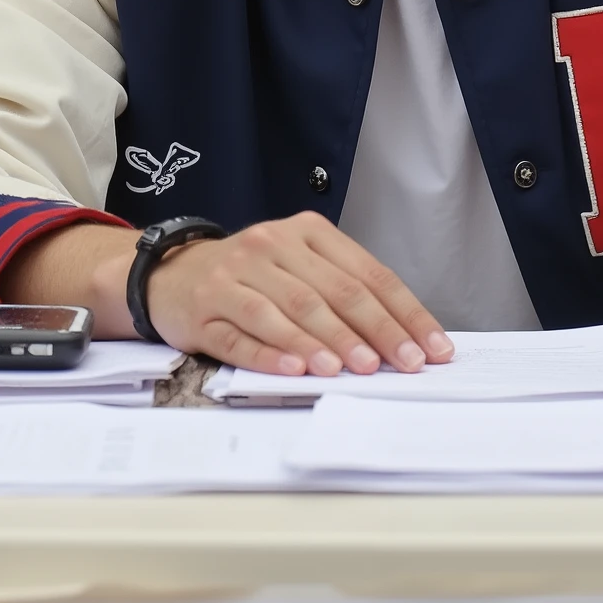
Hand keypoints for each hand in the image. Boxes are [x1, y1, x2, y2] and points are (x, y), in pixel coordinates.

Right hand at [146, 211, 453, 378]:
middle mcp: (270, 247)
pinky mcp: (205, 308)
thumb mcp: (299, 267)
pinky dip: (272, 353)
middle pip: (332, 293)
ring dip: (325, 342)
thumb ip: (343, 292)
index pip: (366, 274)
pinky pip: (242, 335)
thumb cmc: (251, 277)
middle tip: (401, 364)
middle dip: (373, 331)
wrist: (172, 274)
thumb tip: (402, 339)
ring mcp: (234, 276)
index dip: (402, 312)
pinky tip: (297, 369)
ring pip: (289, 311)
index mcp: (305, 233)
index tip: (430, 348)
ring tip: (353, 369)